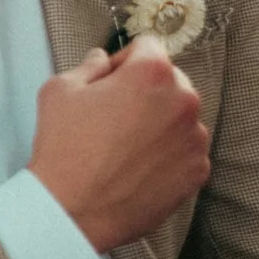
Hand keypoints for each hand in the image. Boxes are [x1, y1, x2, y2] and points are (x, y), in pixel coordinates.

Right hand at [29, 35, 209, 252]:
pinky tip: (138, 167)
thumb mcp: (61, 90)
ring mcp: (195, 139)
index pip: (148, 47)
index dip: (124, 62)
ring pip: (179, 118)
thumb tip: (102, 59)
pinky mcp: (197, 172)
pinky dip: (168, 155)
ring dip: (159, 124)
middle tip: (115, 118)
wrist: (73, 212)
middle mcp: (184, 101)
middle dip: (146, 92)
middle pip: (170, 82)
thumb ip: (89, 66)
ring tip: (125, 147)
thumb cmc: (64, 149)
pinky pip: (186, 152)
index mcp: (153, 72)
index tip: (110, 83)